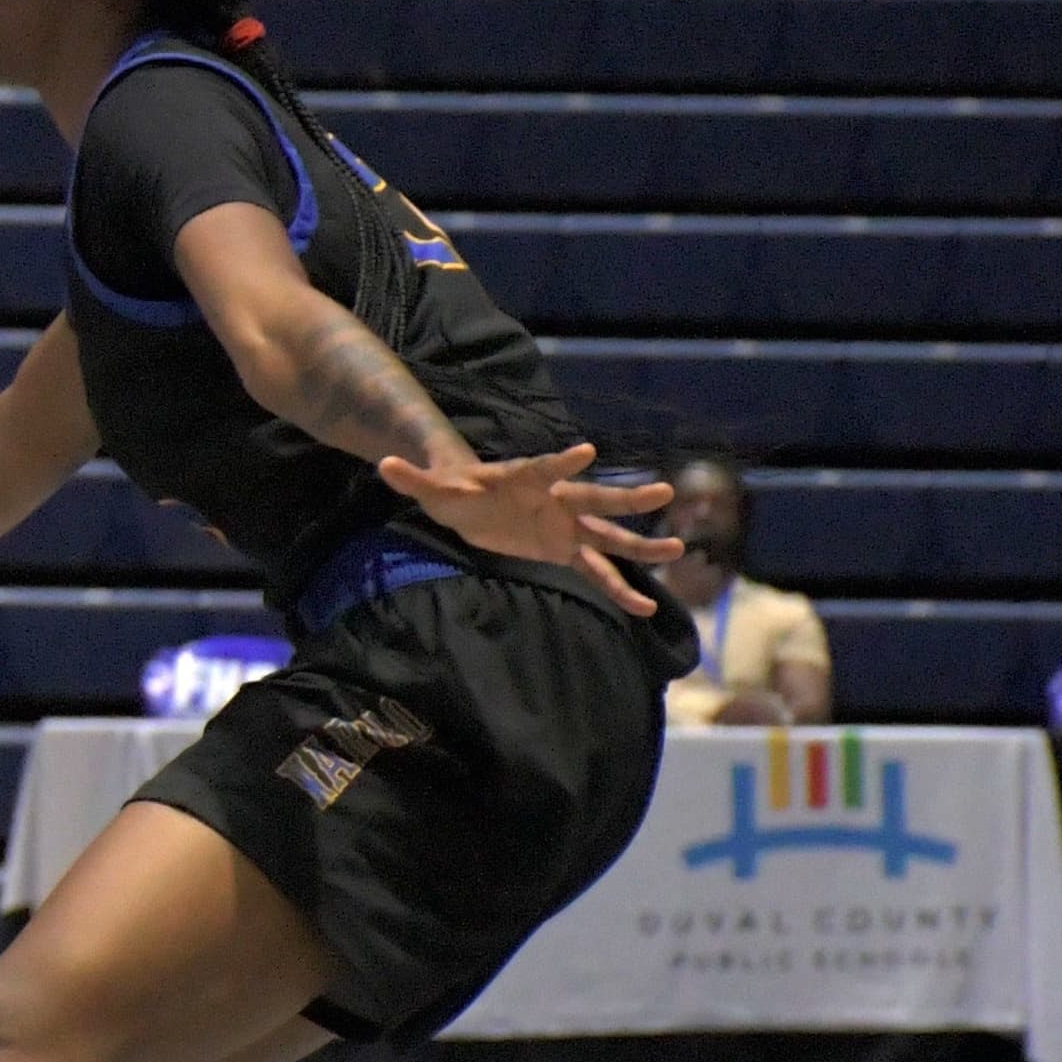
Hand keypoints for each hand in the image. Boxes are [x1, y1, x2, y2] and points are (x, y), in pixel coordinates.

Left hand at [376, 444, 684, 615]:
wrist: (470, 503)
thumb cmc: (454, 489)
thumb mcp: (433, 488)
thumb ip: (413, 478)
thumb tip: (383, 465)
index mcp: (526, 477)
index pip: (545, 466)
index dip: (562, 459)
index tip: (586, 450)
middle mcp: (556, 499)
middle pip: (595, 497)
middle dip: (627, 497)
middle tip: (664, 492)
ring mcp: (566, 526)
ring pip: (609, 536)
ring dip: (641, 546)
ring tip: (678, 551)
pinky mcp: (565, 551)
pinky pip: (597, 573)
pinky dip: (619, 590)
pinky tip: (645, 611)